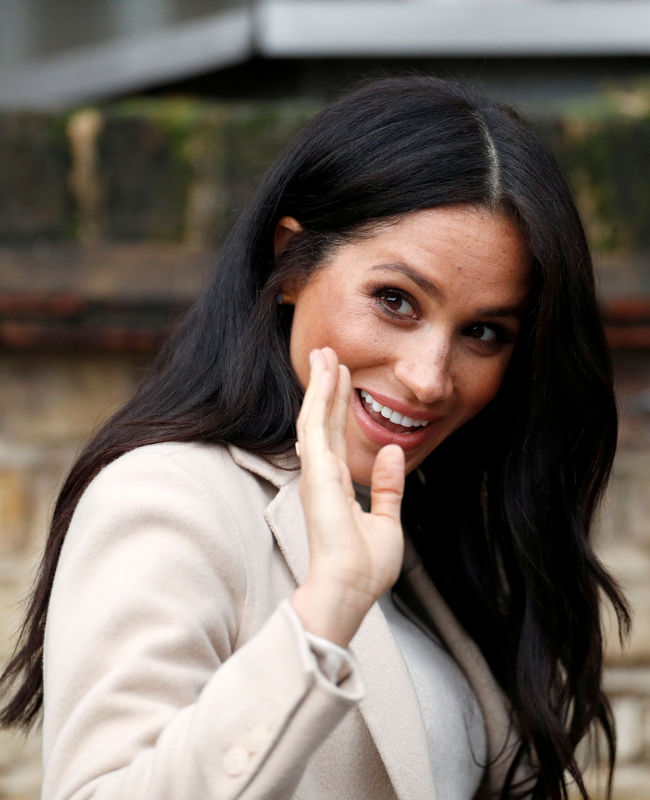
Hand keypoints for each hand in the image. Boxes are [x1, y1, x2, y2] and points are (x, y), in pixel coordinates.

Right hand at [290, 347, 404, 647]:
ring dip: (321, 383)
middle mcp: (322, 474)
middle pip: (323, 419)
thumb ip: (388, 486)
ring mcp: (316, 472)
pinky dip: (322, 397)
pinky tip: (327, 374)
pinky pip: (318, 424)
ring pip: (316, 415)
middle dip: (326, 386)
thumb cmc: (365, 566)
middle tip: (327, 355)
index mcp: (335, 485)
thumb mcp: (387, 521)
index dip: (338, 405)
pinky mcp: (317, 472)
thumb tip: (391, 450)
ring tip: (325, 354)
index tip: (342, 378)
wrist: (350, 588)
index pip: (336, 436)